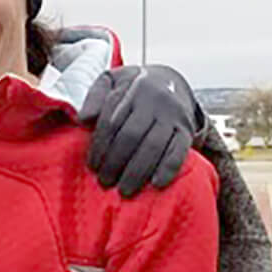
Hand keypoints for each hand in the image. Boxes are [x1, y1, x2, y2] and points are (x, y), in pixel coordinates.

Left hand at [80, 65, 198, 197]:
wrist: (171, 81)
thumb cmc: (134, 87)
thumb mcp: (112, 81)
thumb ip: (95, 96)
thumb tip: (84, 119)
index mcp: (131, 90)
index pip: (112, 121)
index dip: (100, 147)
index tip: (92, 167)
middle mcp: (154, 101)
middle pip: (131, 136)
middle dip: (115, 162)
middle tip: (105, 182)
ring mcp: (173, 115)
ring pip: (153, 146)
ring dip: (137, 171)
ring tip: (125, 190)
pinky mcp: (187, 129)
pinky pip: (179, 151)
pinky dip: (168, 168)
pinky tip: (156, 184)